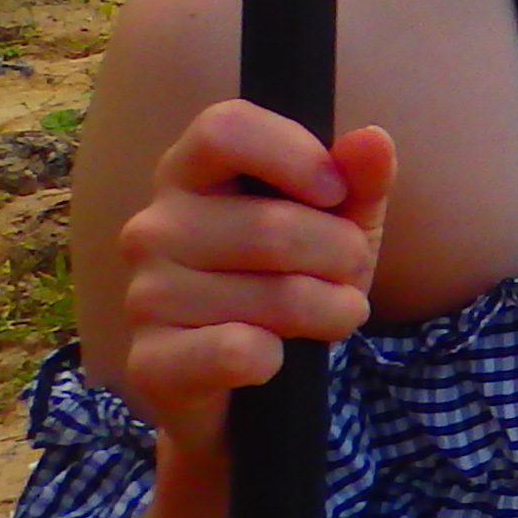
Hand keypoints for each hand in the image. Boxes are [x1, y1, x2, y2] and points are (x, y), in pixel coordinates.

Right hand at [112, 100, 395, 457]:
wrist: (249, 389)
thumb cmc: (292, 280)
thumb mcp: (340, 223)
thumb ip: (360, 179)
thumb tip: (372, 140)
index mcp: (190, 173)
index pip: (223, 129)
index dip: (293, 153)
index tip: (335, 192)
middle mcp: (154, 227)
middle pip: (270, 226)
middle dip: (339, 254)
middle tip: (351, 274)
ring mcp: (145, 295)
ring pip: (271, 295)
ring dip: (328, 310)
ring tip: (332, 315)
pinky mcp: (151, 362)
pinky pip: (236, 352)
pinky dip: (279, 356)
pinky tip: (276, 357)